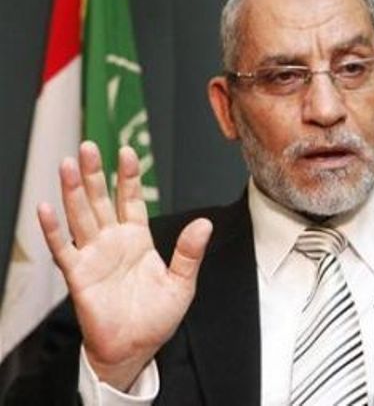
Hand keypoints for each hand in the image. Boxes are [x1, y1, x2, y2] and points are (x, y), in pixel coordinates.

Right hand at [38, 142, 211, 390]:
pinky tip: (46, 208)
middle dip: (96, 173)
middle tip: (89, 146)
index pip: (131, 200)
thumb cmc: (157, 317)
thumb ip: (189, 252)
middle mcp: (113, 242)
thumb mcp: (182, 283)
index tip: (127, 152)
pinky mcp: (79, 275)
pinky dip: (53, 229)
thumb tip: (205, 223)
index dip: (129, 177)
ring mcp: (94, 256)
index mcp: (138, 239)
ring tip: (68, 164)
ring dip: (74, 191)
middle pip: (101, 200)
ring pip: (81, 216)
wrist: (135, 348)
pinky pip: (63, 248)